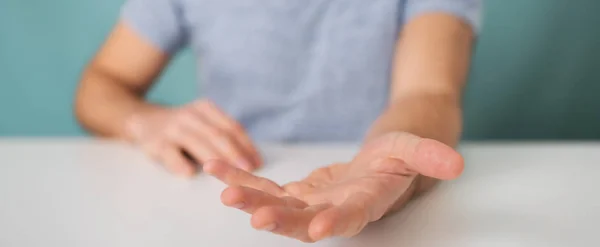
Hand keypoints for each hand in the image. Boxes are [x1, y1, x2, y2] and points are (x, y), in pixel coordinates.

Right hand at [126, 99, 260, 175]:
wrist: (142, 121)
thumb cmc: (182, 128)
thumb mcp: (202, 123)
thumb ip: (222, 135)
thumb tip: (253, 160)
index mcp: (206, 109)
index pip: (231, 127)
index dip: (247, 145)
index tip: (258, 162)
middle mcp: (190, 115)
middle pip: (217, 134)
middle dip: (235, 153)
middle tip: (248, 171)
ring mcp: (172, 128)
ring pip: (197, 143)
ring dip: (215, 160)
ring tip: (228, 175)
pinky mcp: (155, 142)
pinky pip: (170, 154)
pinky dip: (180, 164)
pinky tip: (190, 174)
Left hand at [204, 132, 462, 241]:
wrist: (379, 168)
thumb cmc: (398, 159)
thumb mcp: (415, 148)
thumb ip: (429, 156)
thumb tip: (455, 162)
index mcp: (366, 201)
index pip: (353, 216)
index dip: (338, 222)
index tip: (319, 227)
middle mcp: (334, 209)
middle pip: (305, 219)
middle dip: (280, 218)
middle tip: (253, 215)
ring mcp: (311, 203)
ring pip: (276, 206)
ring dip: (251, 199)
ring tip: (225, 189)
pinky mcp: (295, 192)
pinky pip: (263, 186)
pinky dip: (240, 178)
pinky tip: (214, 168)